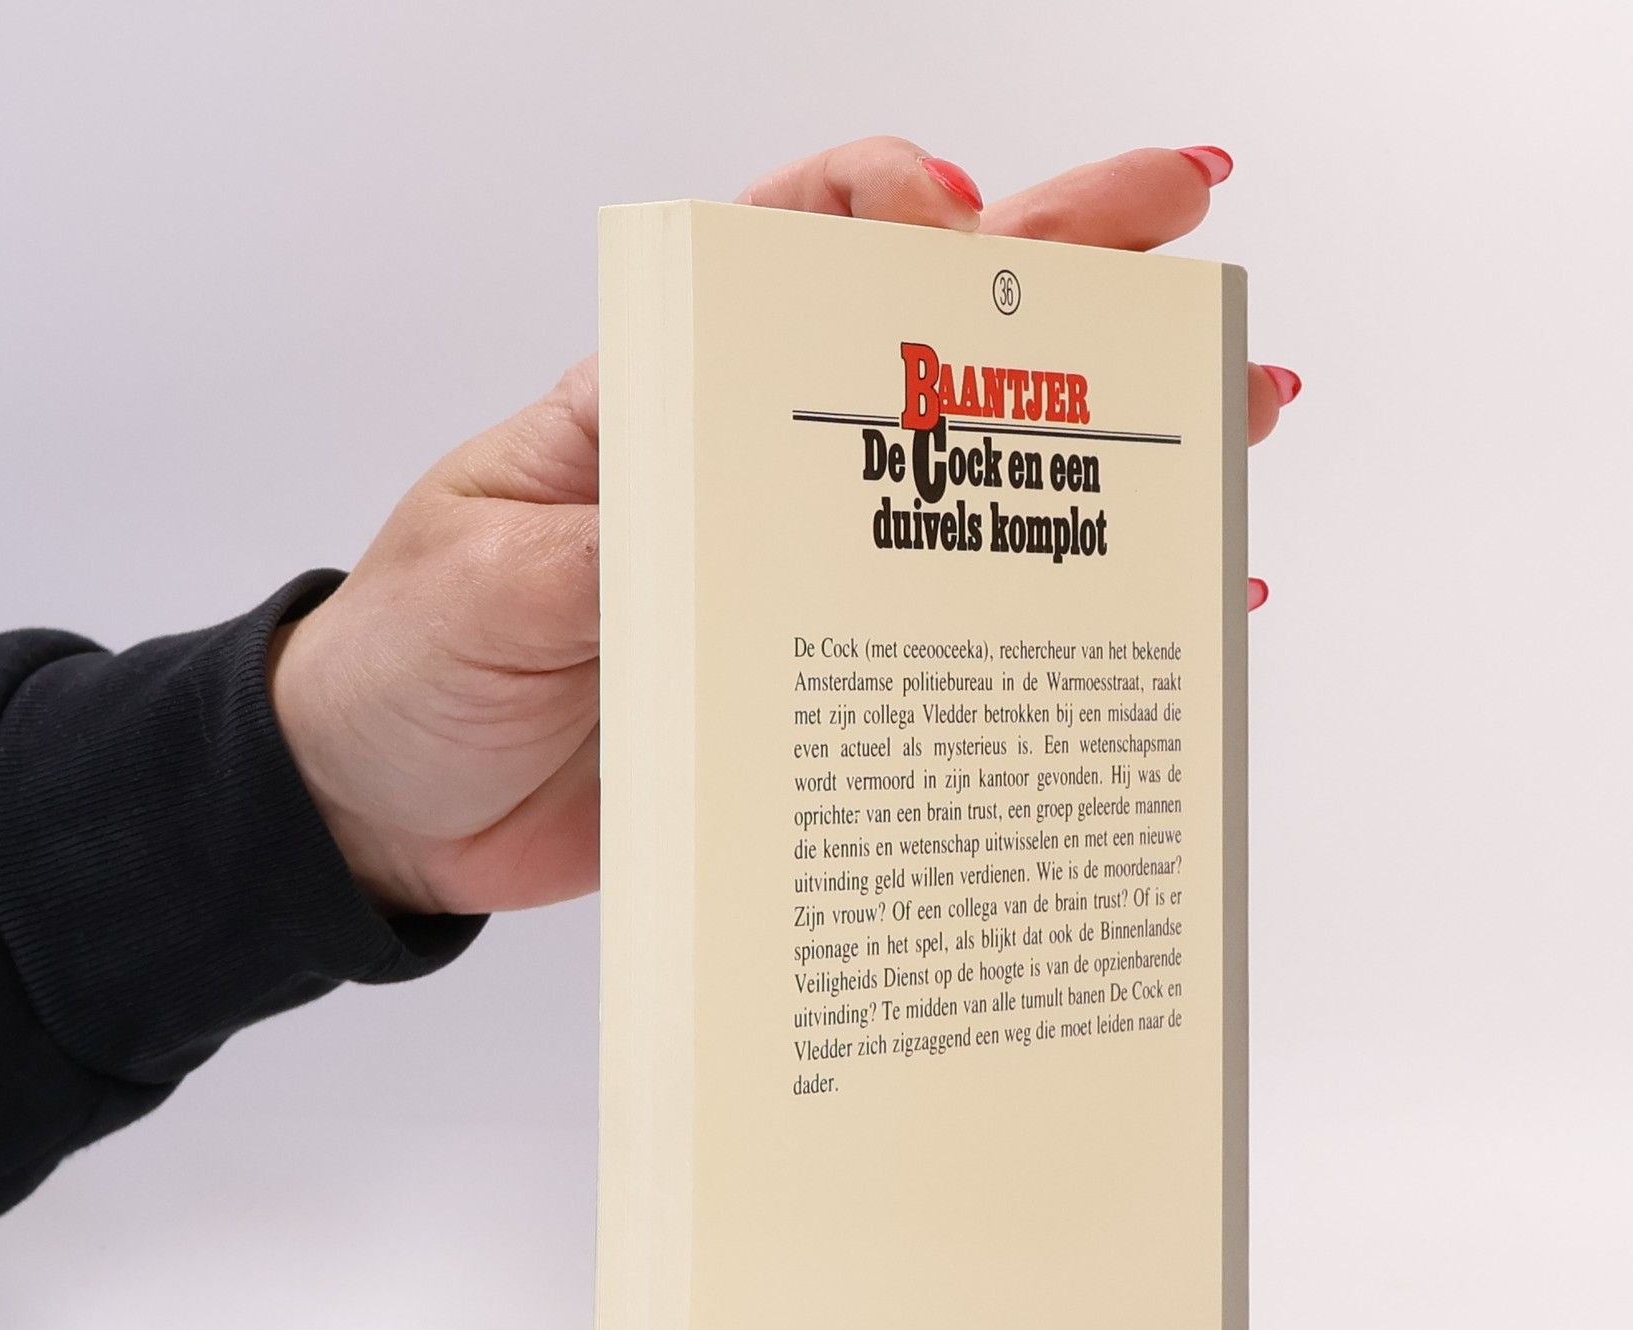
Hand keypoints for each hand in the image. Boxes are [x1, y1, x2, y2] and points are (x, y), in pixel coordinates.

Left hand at [267, 136, 1297, 918]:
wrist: (390, 814)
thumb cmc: (410, 664)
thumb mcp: (489, 581)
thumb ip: (610, 544)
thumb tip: (736, 520)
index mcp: (656, 403)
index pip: (788, 255)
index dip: (890, 212)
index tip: (970, 215)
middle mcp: (750, 474)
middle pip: (926, 347)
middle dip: (1063, 269)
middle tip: (1192, 218)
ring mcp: (798, 579)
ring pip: (971, 487)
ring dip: (1107, 440)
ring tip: (1242, 406)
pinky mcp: (819, 687)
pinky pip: (955, 639)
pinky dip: (1062, 619)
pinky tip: (1166, 602)